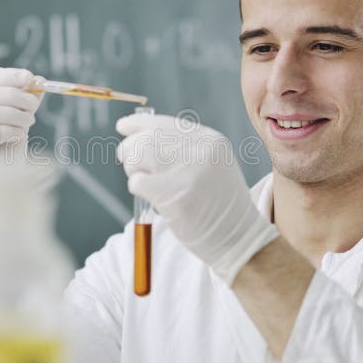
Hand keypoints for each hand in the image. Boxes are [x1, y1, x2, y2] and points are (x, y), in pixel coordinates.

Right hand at [0, 67, 42, 232]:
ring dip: (10, 113)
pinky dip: (5, 130)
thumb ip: (21, 104)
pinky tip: (18, 135)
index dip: (6, 77)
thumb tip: (38, 82)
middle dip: (10, 94)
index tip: (30, 77)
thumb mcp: (12, 124)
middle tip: (33, 104)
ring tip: (28, 122)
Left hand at [116, 113, 277, 285]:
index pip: (165, 123)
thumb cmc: (218, 205)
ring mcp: (190, 172)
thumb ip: (183, 149)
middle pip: (148, 137)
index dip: (139, 124)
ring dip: (133, 169)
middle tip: (131, 165)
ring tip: (144, 182)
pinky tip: (152, 198)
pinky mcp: (177, 197)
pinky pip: (139, 182)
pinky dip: (137, 188)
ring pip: (139, 155)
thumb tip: (138, 136)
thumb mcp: (211, 165)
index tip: (123, 126)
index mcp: (210, 140)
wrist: (239, 238)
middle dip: (130, 150)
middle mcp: (202, 150)